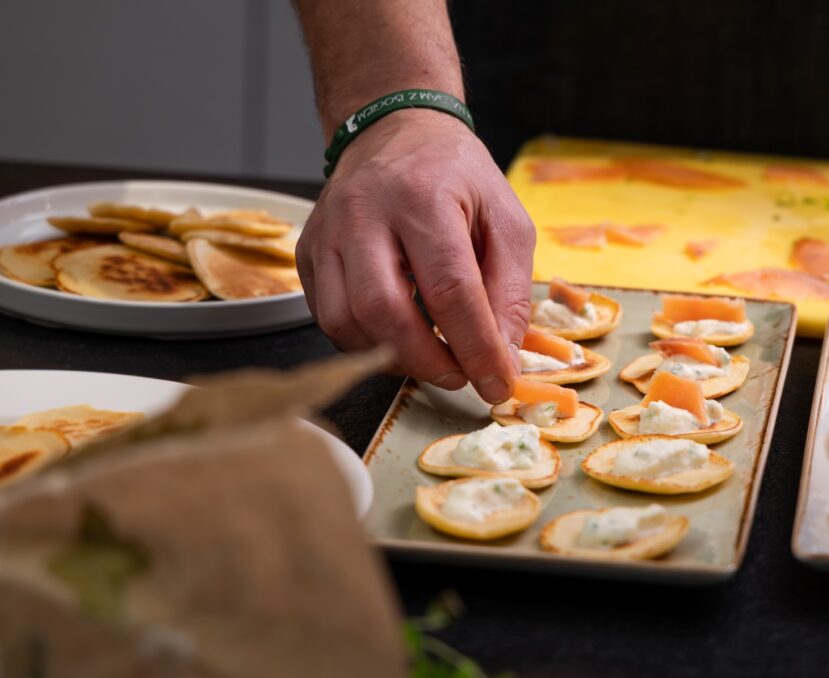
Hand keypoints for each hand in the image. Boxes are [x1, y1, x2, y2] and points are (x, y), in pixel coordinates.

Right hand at [297, 109, 534, 403]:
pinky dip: (365, 344)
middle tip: (459, 375)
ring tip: (431, 358)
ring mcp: (327, 233)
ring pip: (346, 322)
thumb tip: (503, 358)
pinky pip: (328, 318)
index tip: (498, 384)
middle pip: (385, 311)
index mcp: (424, 198)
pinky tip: (397, 338)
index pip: (450, 289)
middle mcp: (365, 213)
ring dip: (393, 358)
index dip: (475, 347)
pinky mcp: (308, 252)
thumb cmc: (456, 178)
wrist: (394, 131)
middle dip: (427, 361)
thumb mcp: (506, 220)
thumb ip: (510, 290)